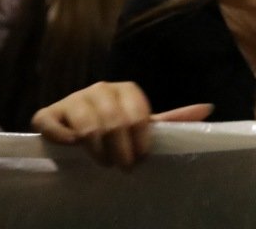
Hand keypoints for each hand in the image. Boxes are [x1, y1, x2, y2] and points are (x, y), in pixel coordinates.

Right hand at [31, 81, 212, 170]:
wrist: (73, 128)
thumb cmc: (114, 128)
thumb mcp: (141, 124)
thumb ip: (171, 120)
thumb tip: (208, 109)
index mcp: (125, 89)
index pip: (138, 114)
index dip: (140, 140)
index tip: (140, 158)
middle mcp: (99, 89)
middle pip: (113, 123)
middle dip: (120, 150)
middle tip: (122, 166)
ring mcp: (72, 99)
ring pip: (87, 126)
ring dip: (96, 150)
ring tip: (102, 161)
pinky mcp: (47, 114)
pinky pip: (52, 123)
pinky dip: (62, 137)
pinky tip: (71, 146)